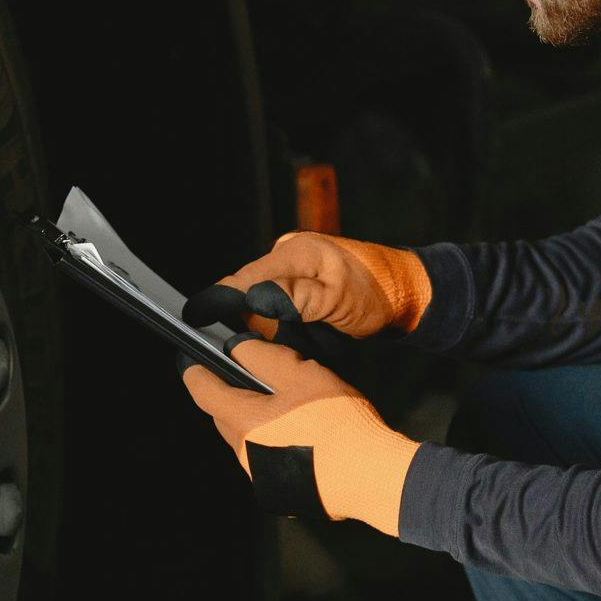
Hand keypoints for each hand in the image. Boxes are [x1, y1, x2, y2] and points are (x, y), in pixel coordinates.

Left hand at [178, 338, 419, 534]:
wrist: (370, 475)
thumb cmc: (337, 423)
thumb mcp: (301, 374)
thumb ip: (262, 356)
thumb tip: (237, 347)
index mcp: (243, 422)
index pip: (202, 391)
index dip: (195, 370)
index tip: (192, 359)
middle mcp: (244, 455)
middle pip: (224, 417)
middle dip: (231, 395)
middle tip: (255, 379)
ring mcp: (261, 478)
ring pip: (247, 439)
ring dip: (257, 421)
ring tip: (290, 408)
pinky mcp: (279, 493)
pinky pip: (266, 460)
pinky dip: (275, 444)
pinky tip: (303, 437)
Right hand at [184, 230, 430, 340]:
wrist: (409, 294)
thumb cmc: (379, 294)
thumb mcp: (338, 299)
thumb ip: (295, 299)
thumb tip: (255, 301)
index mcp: (293, 253)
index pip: (242, 280)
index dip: (216, 301)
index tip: (191, 318)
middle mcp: (288, 257)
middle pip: (248, 295)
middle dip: (253, 325)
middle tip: (274, 346)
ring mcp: (295, 270)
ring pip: (263, 306)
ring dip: (273, 329)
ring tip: (307, 341)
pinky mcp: (302, 286)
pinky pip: (279, 309)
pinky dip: (285, 327)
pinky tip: (308, 337)